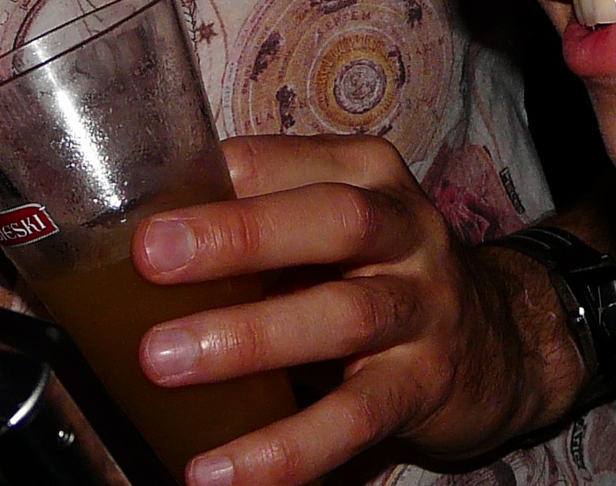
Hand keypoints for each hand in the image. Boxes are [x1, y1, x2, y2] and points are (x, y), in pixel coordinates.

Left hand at [130, 135, 587, 485]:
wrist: (501, 341)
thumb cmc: (380, 272)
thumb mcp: (329, 227)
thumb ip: (253, 222)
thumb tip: (115, 246)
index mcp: (363, 174)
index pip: (283, 161)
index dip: (212, 181)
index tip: (138, 209)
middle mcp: (403, 228)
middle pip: (329, 220)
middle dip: (239, 235)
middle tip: (153, 258)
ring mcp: (421, 306)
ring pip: (342, 315)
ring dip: (250, 338)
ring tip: (166, 361)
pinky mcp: (424, 384)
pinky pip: (355, 417)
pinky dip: (287, 447)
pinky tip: (223, 468)